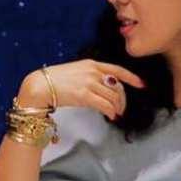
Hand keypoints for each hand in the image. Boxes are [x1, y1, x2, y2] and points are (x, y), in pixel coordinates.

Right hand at [18, 59, 145, 120]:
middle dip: (123, 100)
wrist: (39, 86)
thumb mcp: (76, 71)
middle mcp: (93, 72)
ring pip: (113, 97)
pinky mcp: (84, 95)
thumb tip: (104, 86)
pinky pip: (105, 105)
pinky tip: (111, 116)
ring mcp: (89, 83)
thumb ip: (90, 75)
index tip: (141, 84)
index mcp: (91, 64)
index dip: (132, 78)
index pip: (118, 70)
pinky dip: (111, 112)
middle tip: (121, 109)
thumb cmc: (55, 80)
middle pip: (117, 87)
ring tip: (115, 114)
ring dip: (117, 108)